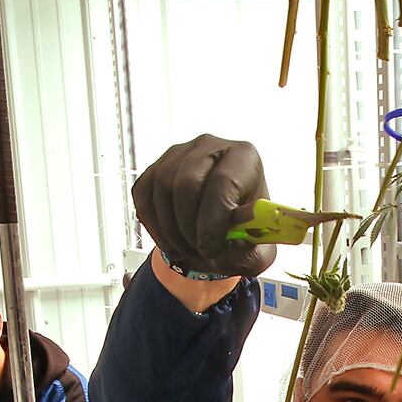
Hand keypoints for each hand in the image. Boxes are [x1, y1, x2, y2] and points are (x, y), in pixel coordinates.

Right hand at [133, 135, 275, 278]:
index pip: (223, 181)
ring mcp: (179, 154)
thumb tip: (232, 245)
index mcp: (244, 157)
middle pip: (187, 183)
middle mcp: (210, 147)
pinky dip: (153, 226)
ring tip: (188, 251)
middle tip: (199, 253)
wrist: (221, 227)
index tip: (210, 249)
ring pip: (162, 189)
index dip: (213, 221)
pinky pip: (144, 195)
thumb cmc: (243, 234)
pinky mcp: (156, 168)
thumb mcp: (257, 251)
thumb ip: (247, 251)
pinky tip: (170, 242)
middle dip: (189, 228)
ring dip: (171, 231)